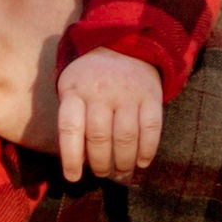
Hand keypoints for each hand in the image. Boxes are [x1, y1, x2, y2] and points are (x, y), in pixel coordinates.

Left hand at [55, 49, 164, 181]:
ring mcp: (127, 93)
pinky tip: (142, 163)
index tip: (73, 178)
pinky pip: (151, 128)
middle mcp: (101, 92)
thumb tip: (78, 163)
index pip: (70, 129)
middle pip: (99, 137)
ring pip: (125, 136)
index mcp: (75, 91)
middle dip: (101, 164)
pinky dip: (147, 150)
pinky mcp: (150, 95)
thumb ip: (72, 119)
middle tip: (103, 174)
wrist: (124, 43)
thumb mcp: (71, 88)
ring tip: (121, 173)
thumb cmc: (91, 78)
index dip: (71, 157)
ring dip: (124, 162)